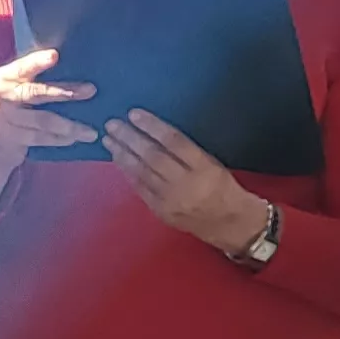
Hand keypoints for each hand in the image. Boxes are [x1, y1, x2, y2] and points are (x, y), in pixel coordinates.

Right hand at [0, 47, 97, 206]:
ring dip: (69, 125)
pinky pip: (39, 138)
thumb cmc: (13, 108)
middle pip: (35, 92)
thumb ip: (33, 79)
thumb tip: (76, 67)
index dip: (37, 62)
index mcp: (2, 77)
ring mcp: (2, 118)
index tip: (55, 55)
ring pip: (42, 120)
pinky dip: (58, 139)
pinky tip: (74, 139)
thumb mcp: (15, 88)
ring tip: (91, 131)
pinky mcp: (8, 137)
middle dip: (65, 92)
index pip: (21, 67)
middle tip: (91, 90)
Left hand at [104, 111, 272, 255]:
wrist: (231, 224)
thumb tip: (155, 133)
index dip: (152, 126)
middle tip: (112, 124)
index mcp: (204, 168)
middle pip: (153, 156)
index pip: (174, 142)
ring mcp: (171, 200)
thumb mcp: (213, 164)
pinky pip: (140, 188)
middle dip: (130, 138)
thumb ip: (186, 151)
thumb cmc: (223, 188)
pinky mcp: (160, 212)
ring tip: (109, 140)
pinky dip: (127, 172)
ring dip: (122, 154)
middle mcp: (186, 184)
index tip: (134, 114)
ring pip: (142, 173)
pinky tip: (117, 159)